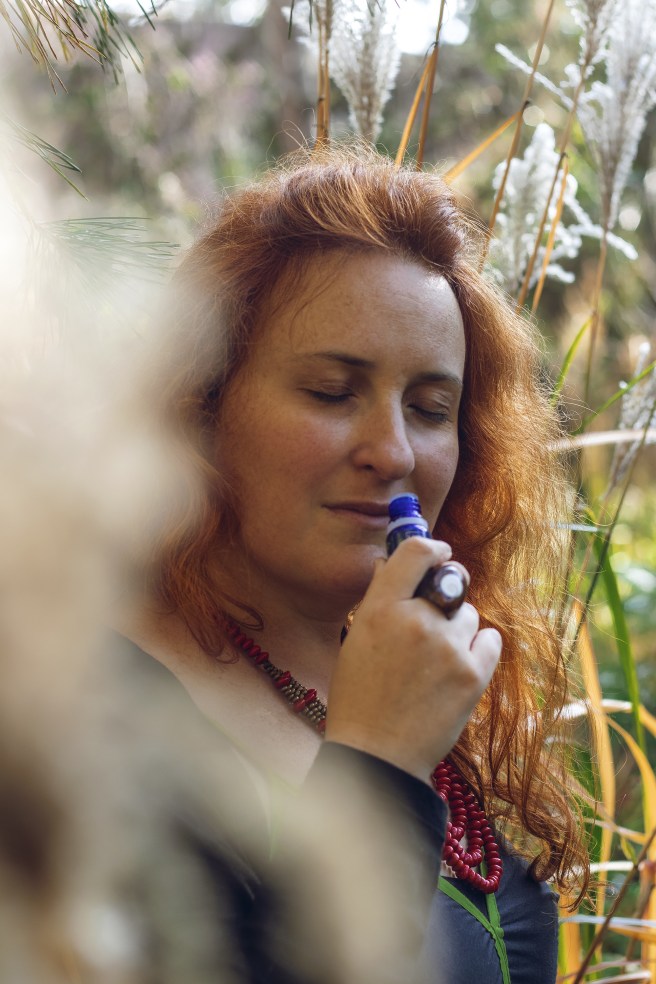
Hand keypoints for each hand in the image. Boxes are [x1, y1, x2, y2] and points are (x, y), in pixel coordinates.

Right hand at [325, 536, 501, 784]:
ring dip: (458, 628)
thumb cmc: (359, 699)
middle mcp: (415, 620)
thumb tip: (390, 562)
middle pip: (451, 579)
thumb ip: (377, 598)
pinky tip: (457, 668)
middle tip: (438, 612)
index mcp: (379, 609)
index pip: (416, 551)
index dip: (432, 547)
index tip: (438, 553)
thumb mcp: (355, 640)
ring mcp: (448, 647)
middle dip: (448, 589)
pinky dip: (479, 649)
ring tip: (436, 660)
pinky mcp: (474, 674)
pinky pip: (491, 639)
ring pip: (470, 614)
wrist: (378, 757)